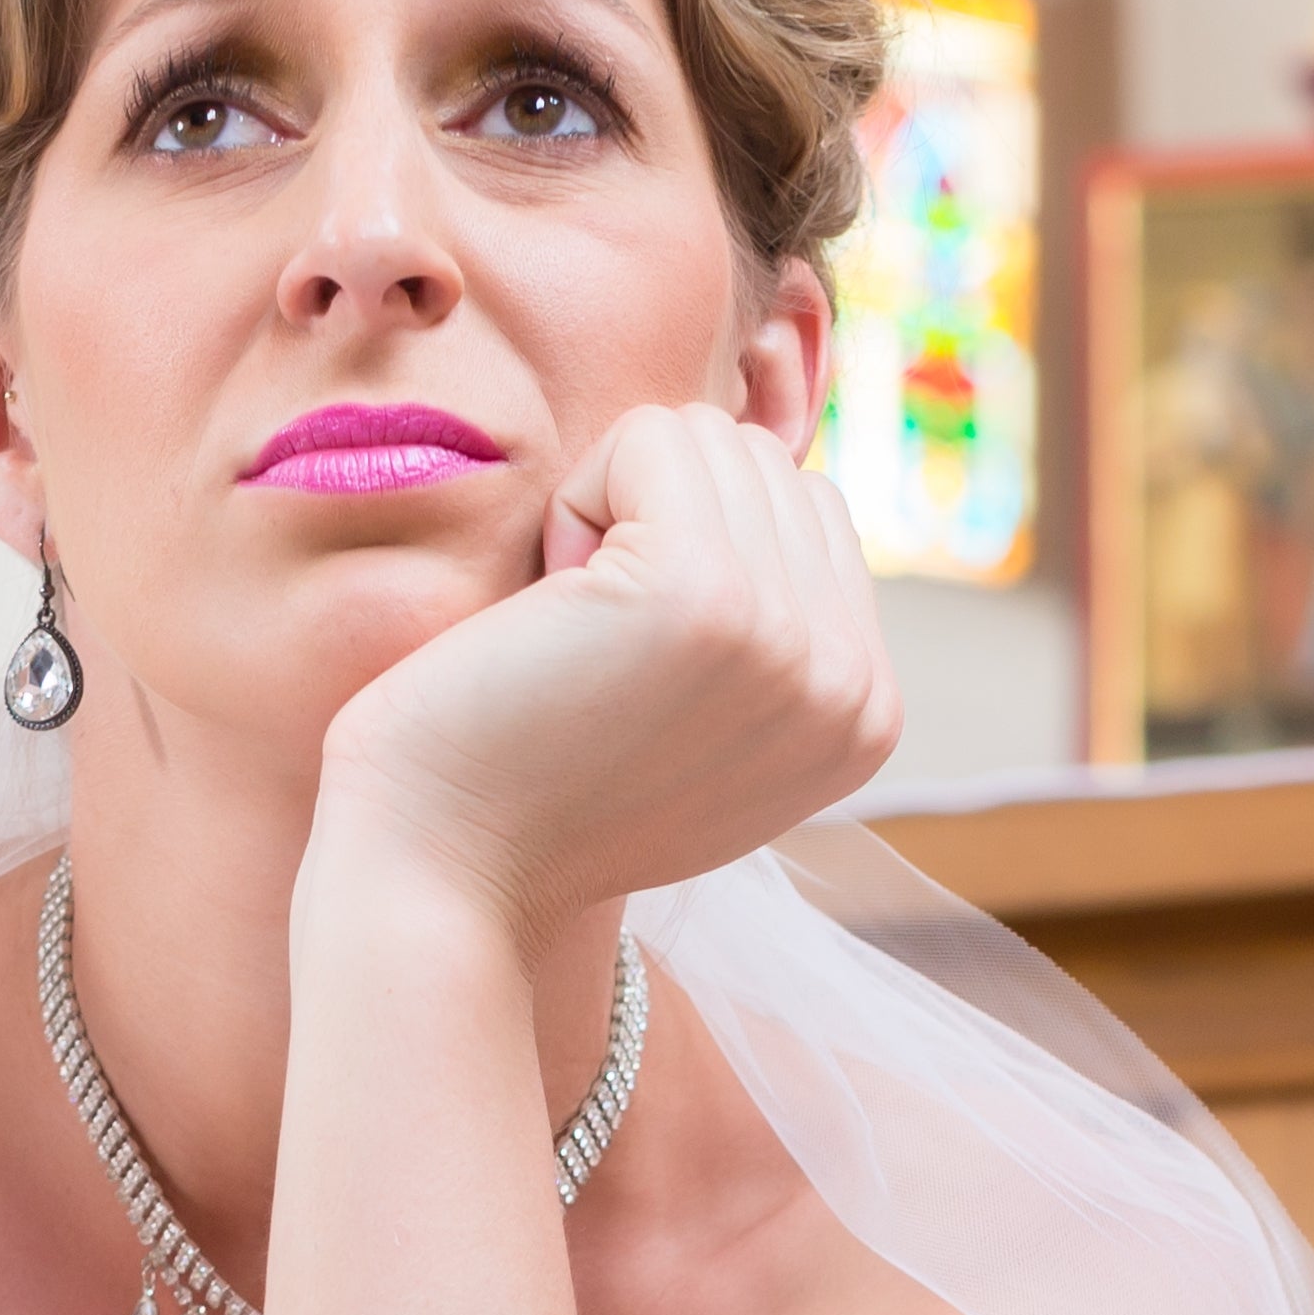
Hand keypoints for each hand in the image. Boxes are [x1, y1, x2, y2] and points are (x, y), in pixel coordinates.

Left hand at [312, 401, 901, 946]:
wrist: (445, 877)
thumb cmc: (537, 788)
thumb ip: (770, 627)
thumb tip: (768, 472)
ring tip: (575, 632)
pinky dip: (577, 500)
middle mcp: (853, 681)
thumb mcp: (704, 720)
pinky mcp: (707, 591)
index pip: (810, 511)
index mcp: (868, 713)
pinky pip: (652, 437)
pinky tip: (552, 608)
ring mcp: (791, 637)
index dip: (694, 547)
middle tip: (593, 650)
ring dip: (613, 509)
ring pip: (710, 439)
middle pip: (764, 462)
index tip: (634, 667)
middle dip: (655, 519)